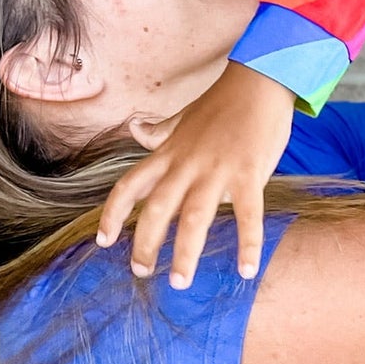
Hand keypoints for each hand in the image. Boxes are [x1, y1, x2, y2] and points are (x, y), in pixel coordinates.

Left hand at [97, 63, 295, 288]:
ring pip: (195, 217)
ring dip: (186, 253)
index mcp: (169, 153)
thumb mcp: (184, 117)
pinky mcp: (249, 173)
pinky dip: (248, 244)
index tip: (104, 241)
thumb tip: (135, 129)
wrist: (259, 80)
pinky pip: (248, 214)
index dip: (113, 214)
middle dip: (146, 244)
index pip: (129, 186)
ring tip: (180, 283)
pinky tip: (247, 271)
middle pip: (157, 209)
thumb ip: (160, 132)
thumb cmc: (223, 102)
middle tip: (142, 272)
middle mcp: (187, 164)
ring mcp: (217, 170)